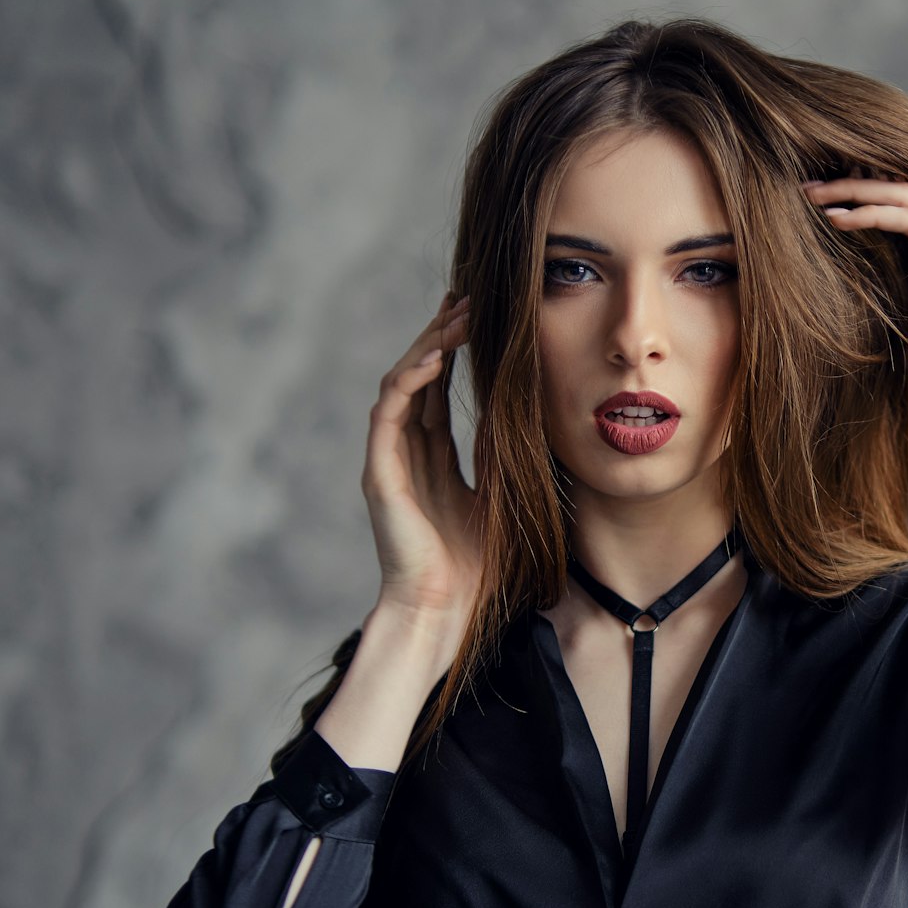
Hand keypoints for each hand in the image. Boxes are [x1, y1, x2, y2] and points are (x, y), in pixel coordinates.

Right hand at [363, 293, 480, 623]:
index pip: (438, 390)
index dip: (454, 351)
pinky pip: (388, 413)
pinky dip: (409, 381)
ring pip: (402, 384)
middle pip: (419, 376)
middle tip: (467, 298)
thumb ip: (501, 456)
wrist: (445, 610)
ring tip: (455, 317)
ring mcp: (390, 459)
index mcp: (432, 457)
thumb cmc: (474, 568)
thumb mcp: (499, 497)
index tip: (476, 315)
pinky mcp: (380, 472)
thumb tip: (526, 416)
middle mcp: (407, 452)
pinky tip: (431, 358)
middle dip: (440, 334)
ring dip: (427, 347)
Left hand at [801, 174, 907, 419]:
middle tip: (807, 190)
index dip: (860, 205)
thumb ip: (891, 307)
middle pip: (899, 194)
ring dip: (856, 192)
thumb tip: (853, 304)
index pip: (900, 215)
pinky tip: (839, 219)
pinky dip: (873, 214)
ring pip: (903, 197)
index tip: (817, 209)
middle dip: (851, 187)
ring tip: (815, 195)